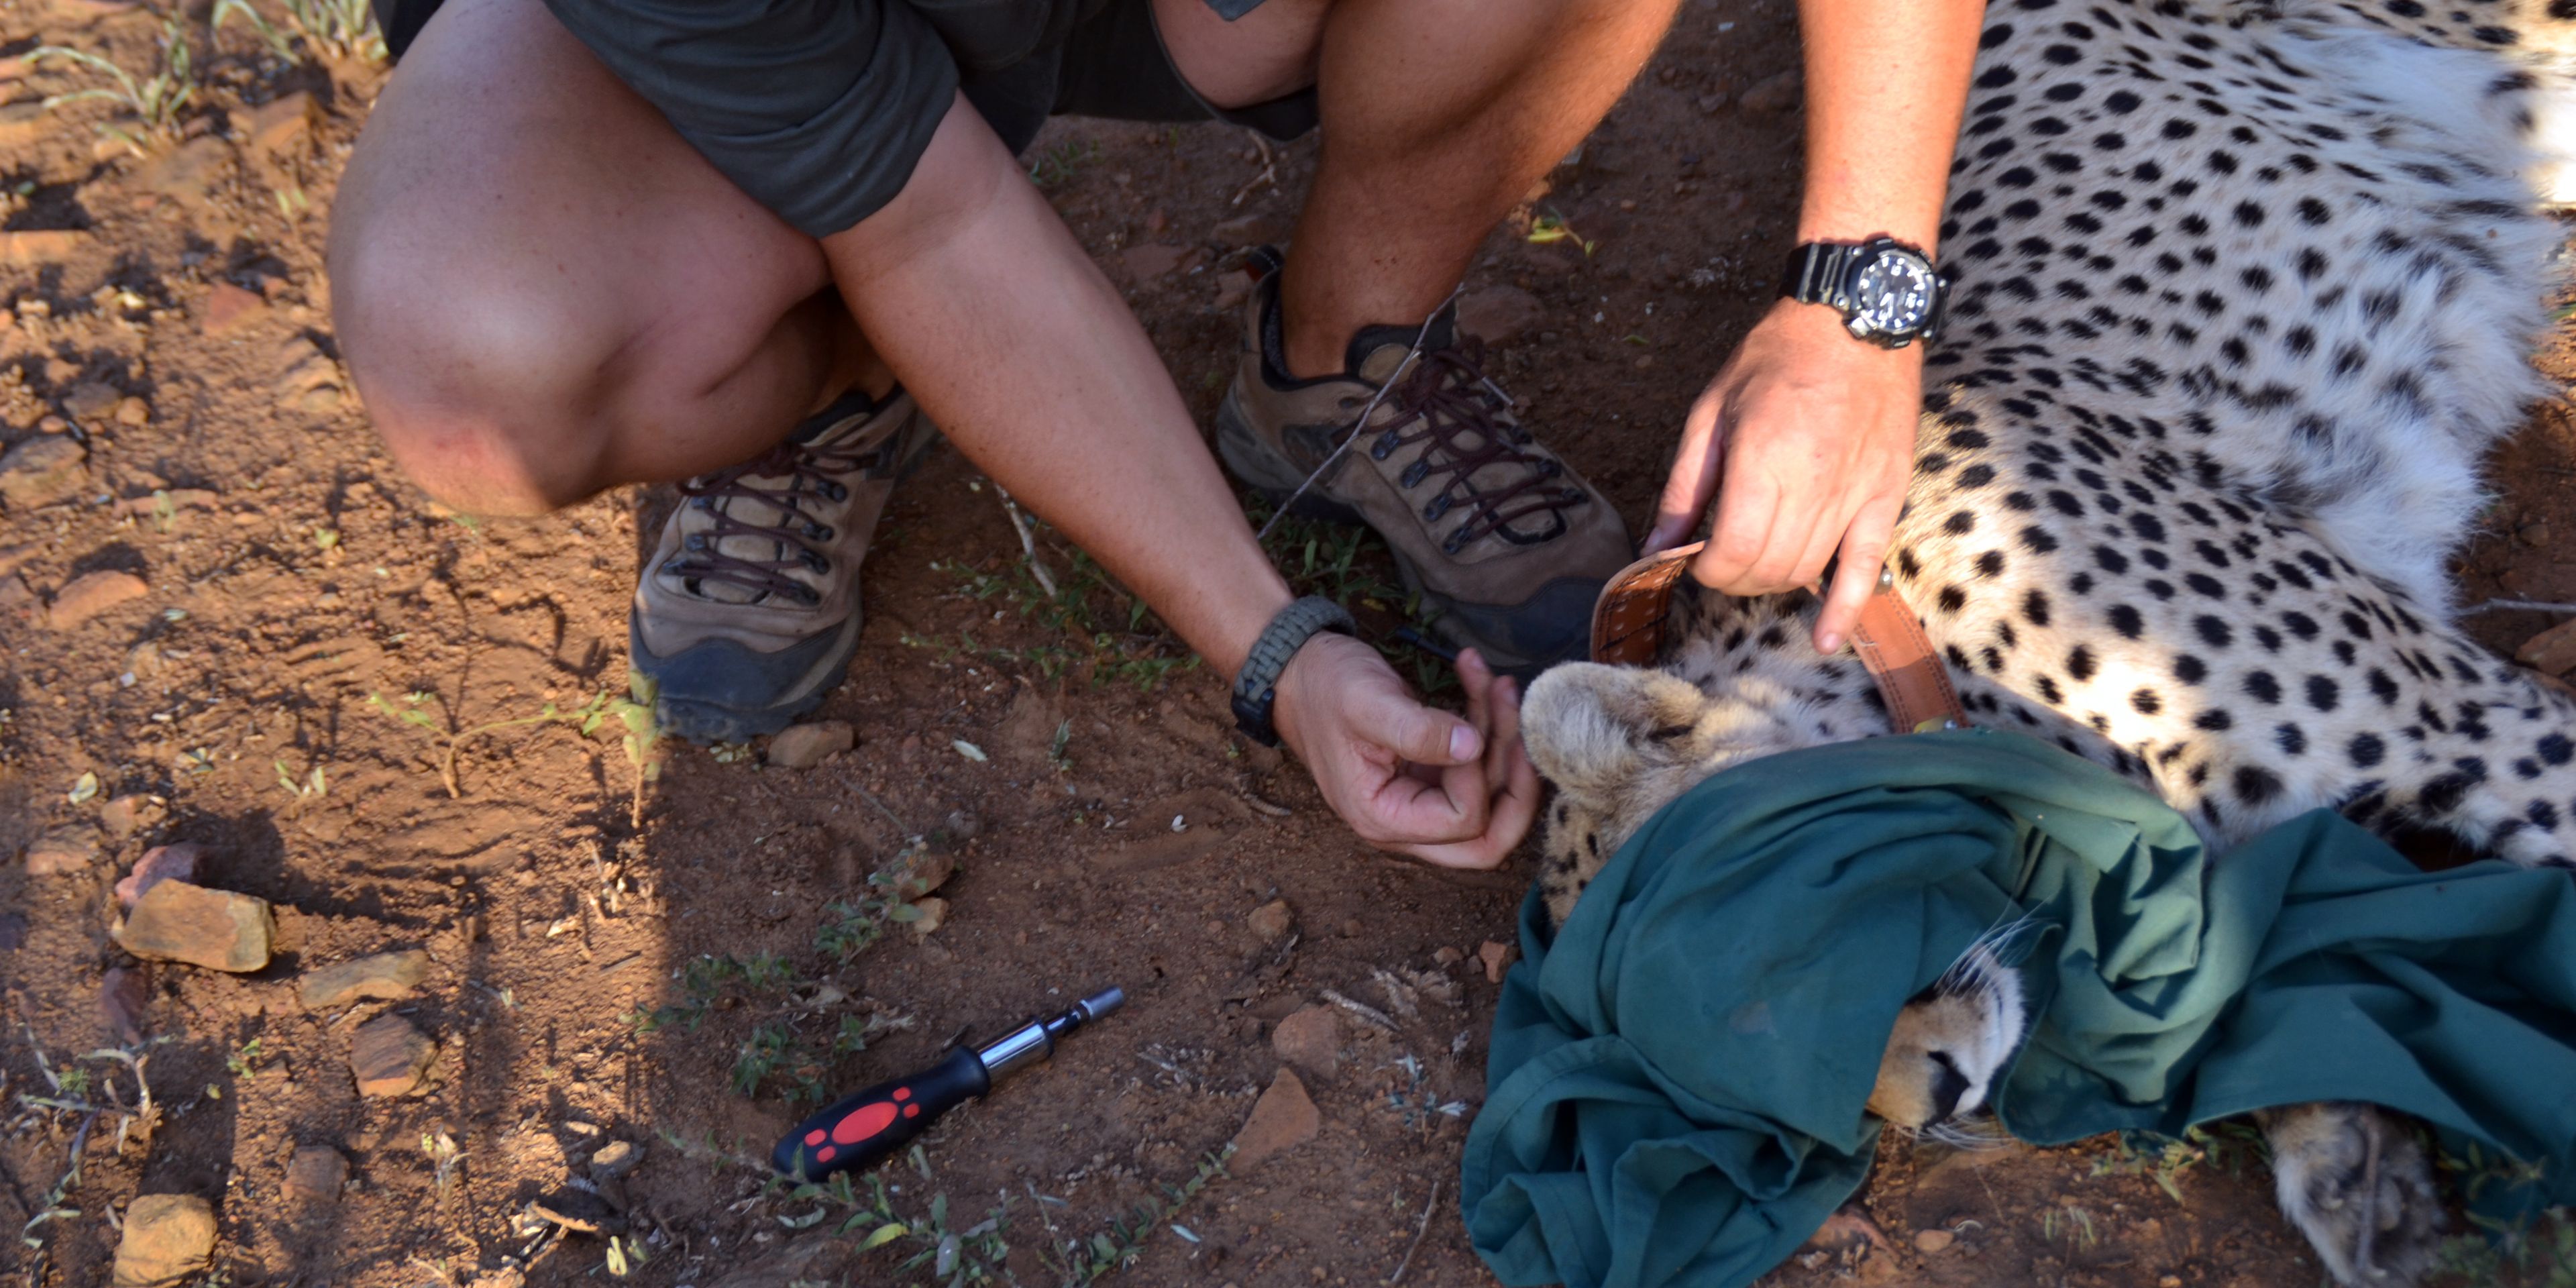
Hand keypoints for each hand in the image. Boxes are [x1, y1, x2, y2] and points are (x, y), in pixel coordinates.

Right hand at [1270, 635, 1539, 868]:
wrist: (1299, 670)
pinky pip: (1477, 769)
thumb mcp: (1367, 703)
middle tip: (1524, 730)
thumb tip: (1473, 747)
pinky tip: (1481, 682)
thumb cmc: (1323, 686)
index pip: (1462, 821)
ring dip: (1504, 744)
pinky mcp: (1431, 775)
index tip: (1468, 724)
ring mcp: (1420, 801)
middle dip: (1517, 787)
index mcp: (1383, 818)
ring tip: (1496, 684)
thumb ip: (1419, 731)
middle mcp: (1404, 823)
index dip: (1479, 775)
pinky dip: (1489, 728)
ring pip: (1490, 801)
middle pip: (1486, 842)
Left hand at [1642, 299, 1922, 654]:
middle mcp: (1811, 483)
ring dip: (1773, 582)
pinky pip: (1867, 567)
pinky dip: (1845, 609)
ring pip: (1806, 571)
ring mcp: (1854, 493)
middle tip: (1721, 560)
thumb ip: (1684, 485)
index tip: (1696, 559)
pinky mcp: (1886, 496)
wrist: (1857, 318)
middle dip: (1735, 577)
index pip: (1732, 549)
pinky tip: (1826, 640)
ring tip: (1757, 563)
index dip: (1707, 569)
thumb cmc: (1776, 358)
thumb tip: (1657, 546)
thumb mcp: (1712, 410)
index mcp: (1762, 458)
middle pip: (1767, 567)